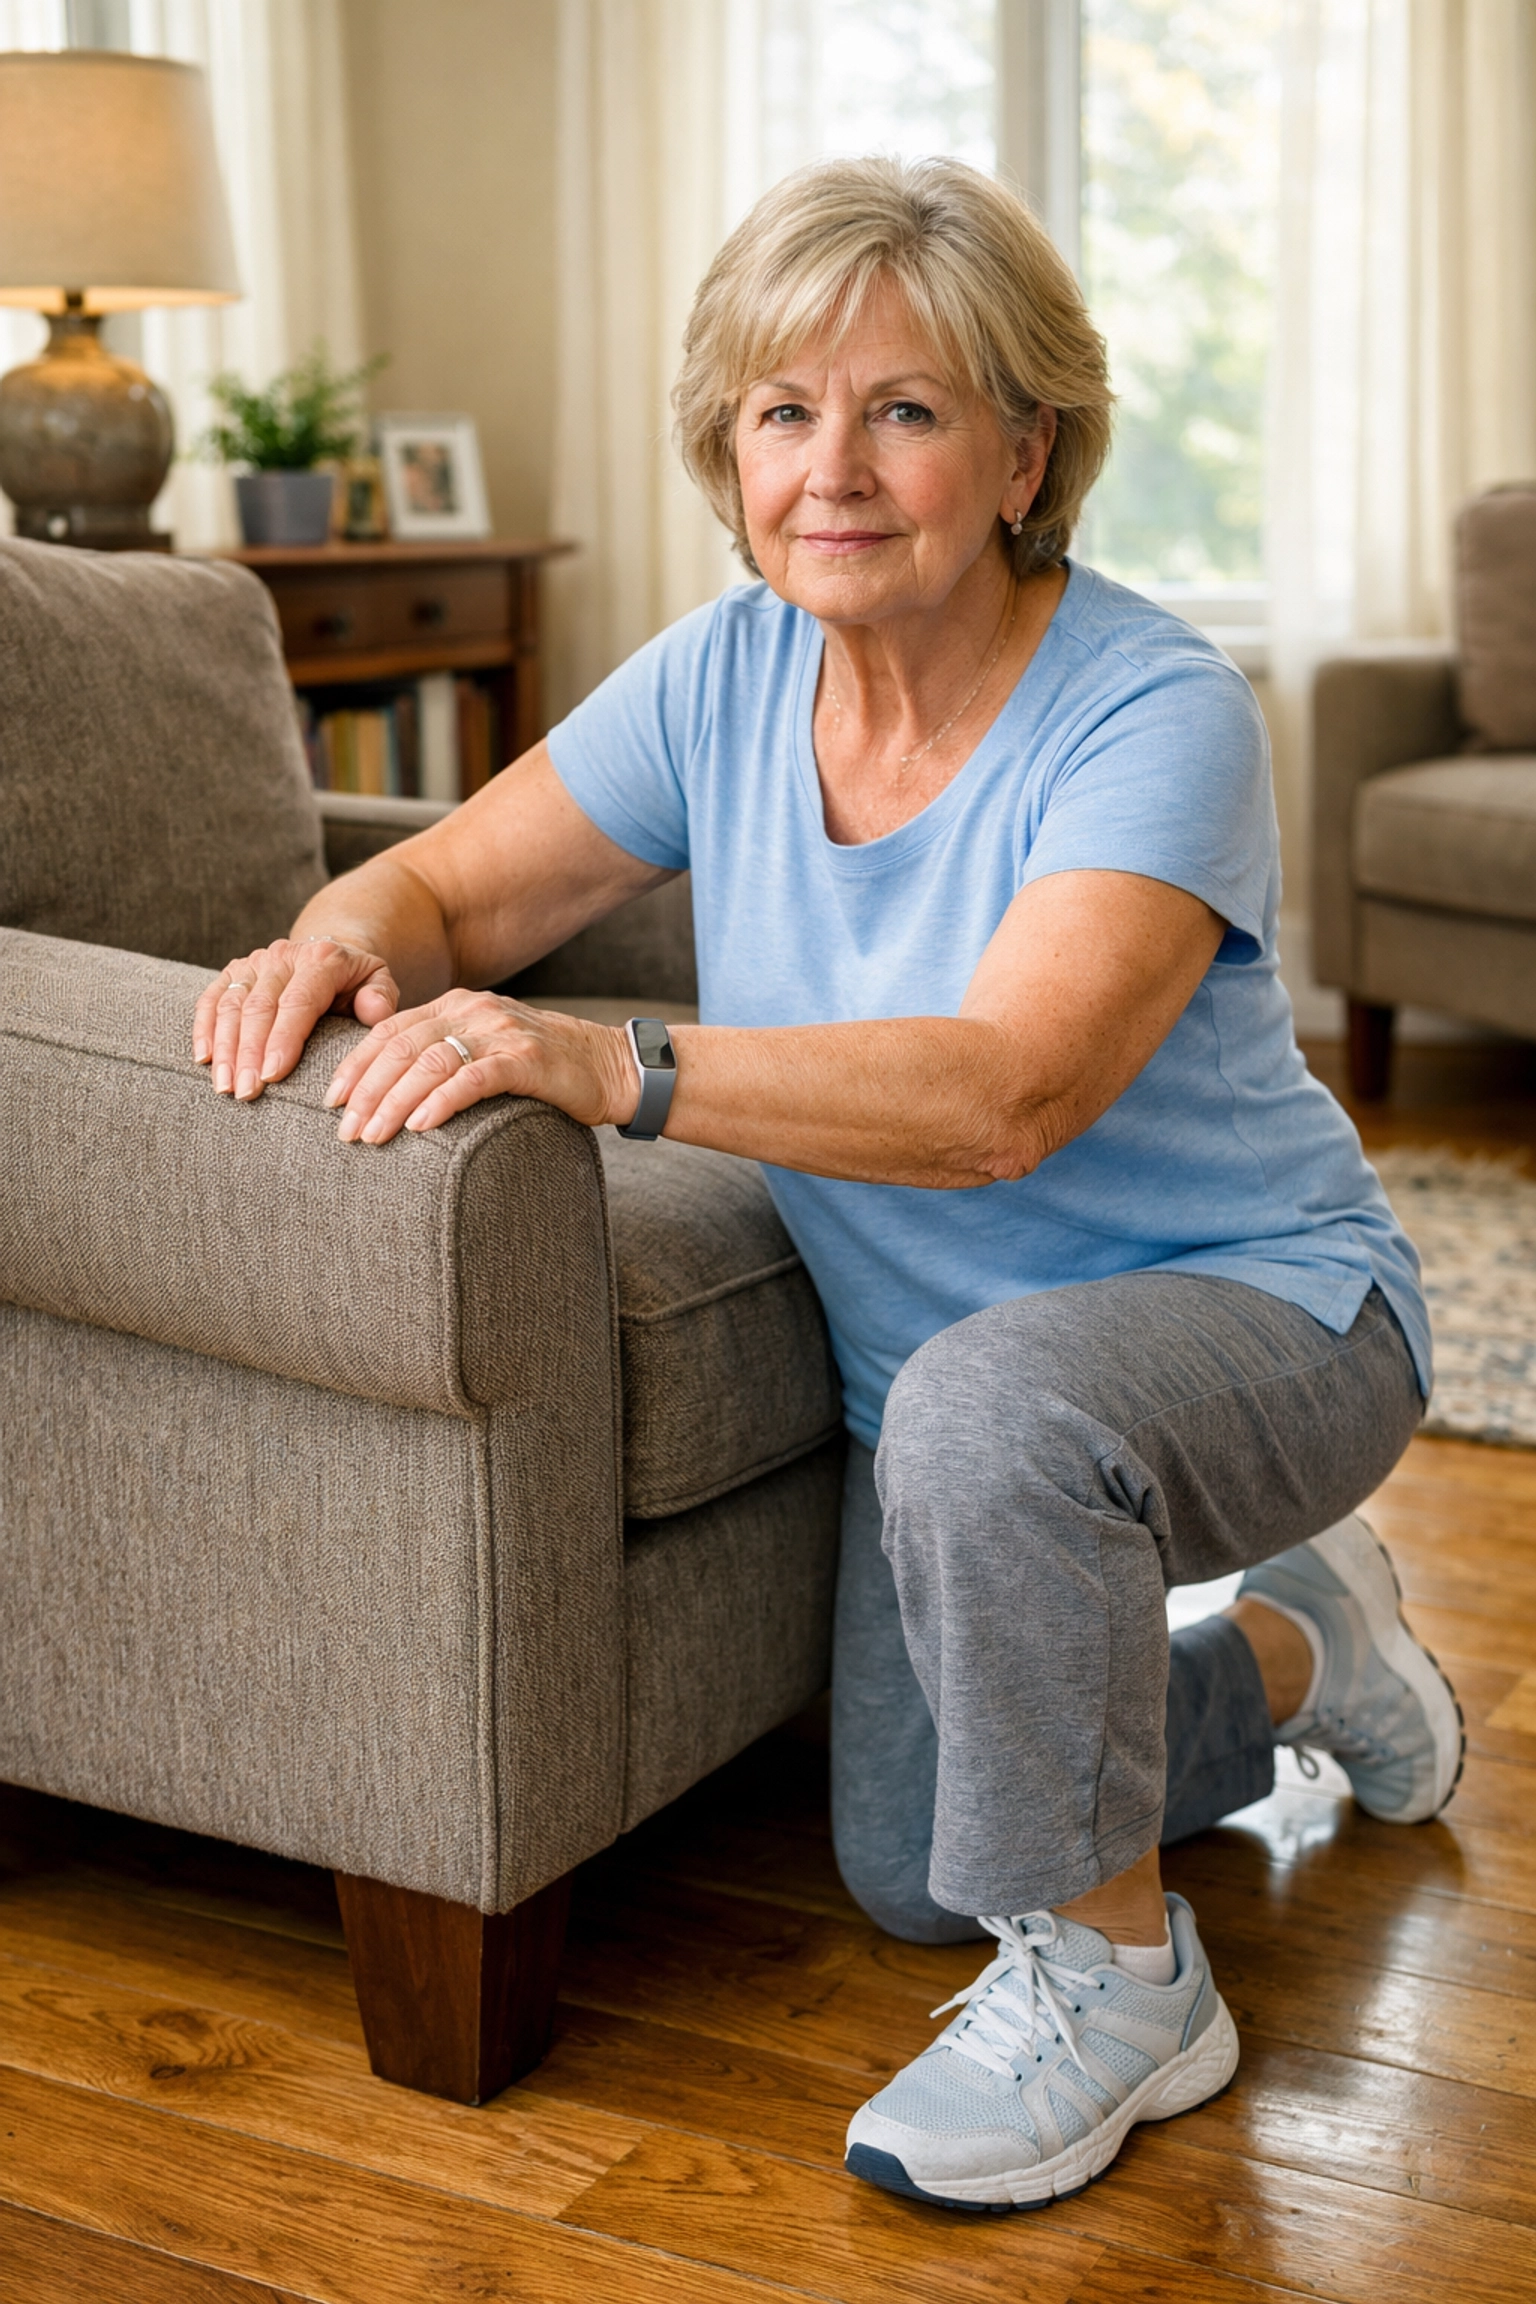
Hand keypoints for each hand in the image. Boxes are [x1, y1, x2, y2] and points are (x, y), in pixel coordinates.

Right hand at [193, 935, 399, 1099]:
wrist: (330, 956)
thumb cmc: (357, 984)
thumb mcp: (378, 985)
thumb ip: (381, 998)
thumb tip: (373, 1011)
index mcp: (322, 959)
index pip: (299, 1002)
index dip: (283, 1039)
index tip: (272, 1076)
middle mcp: (284, 955)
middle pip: (260, 1007)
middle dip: (249, 1053)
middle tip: (246, 1092)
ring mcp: (255, 962)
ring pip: (231, 1005)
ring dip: (225, 1048)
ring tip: (224, 1086)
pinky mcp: (234, 971)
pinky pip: (211, 999)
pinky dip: (204, 1029)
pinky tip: (203, 1060)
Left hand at [323, 989, 640, 1143]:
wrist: (615, 1068)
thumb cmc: (547, 1071)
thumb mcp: (488, 1051)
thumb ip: (447, 1057)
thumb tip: (389, 1093)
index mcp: (457, 1005)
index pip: (390, 1030)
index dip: (355, 1064)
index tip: (329, 1099)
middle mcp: (474, 1010)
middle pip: (401, 1046)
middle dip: (365, 1090)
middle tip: (343, 1130)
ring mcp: (501, 1032)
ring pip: (430, 1062)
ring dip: (393, 1101)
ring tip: (371, 1136)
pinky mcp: (528, 1060)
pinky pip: (473, 1078)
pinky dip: (442, 1102)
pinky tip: (420, 1128)